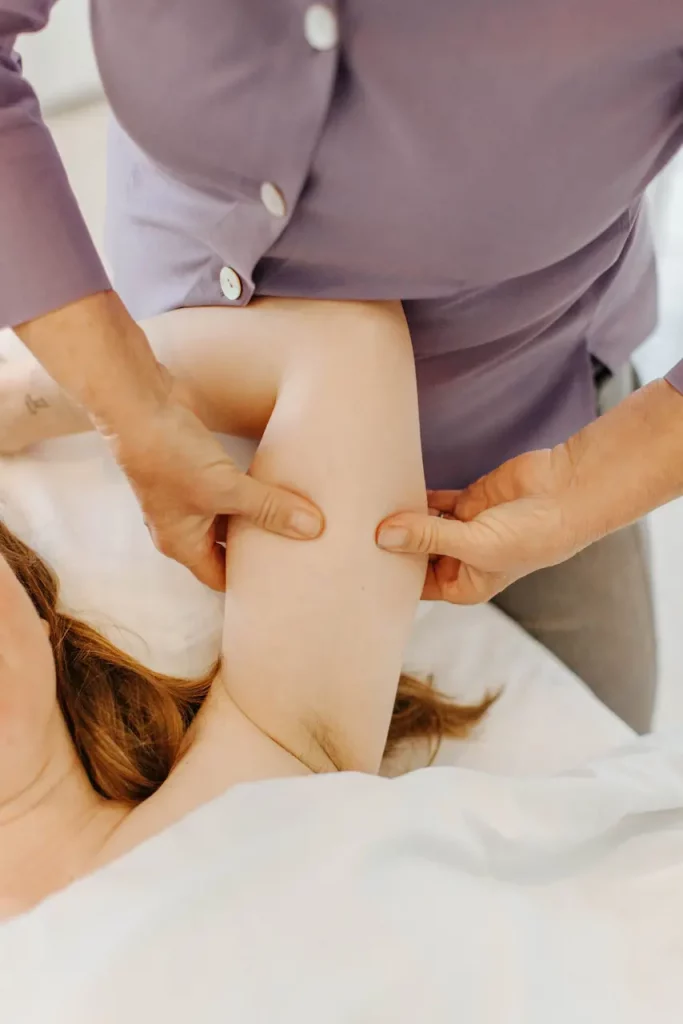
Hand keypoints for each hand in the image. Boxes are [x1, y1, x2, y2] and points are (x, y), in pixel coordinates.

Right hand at [110, 393, 323, 589]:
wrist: (138, 404)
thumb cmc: (169, 456)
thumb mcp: (227, 488)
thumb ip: (270, 508)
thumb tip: (312, 528)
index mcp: (181, 544)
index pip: (220, 578)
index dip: (250, 583)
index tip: (282, 580)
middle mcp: (180, 525)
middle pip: (226, 548)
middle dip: (259, 548)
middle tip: (297, 550)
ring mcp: (185, 496)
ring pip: (228, 516)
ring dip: (255, 516)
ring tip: (293, 520)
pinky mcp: (192, 469)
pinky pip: (226, 489)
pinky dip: (248, 491)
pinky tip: (274, 485)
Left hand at [377, 448, 586, 603]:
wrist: (569, 493)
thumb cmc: (533, 534)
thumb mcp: (475, 542)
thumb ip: (427, 536)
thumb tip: (382, 536)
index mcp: (464, 584)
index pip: (414, 584)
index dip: (389, 573)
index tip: (356, 560)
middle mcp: (461, 560)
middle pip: (413, 553)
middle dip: (391, 543)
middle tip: (351, 532)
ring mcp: (463, 528)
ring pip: (420, 524)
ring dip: (400, 517)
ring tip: (364, 509)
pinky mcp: (466, 500)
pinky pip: (431, 499)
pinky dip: (414, 494)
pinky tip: (390, 488)